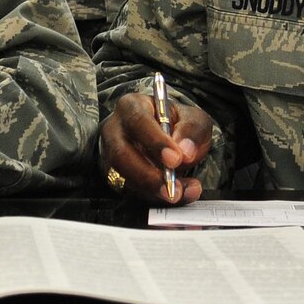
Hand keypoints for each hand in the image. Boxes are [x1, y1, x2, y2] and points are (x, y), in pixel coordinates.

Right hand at [100, 89, 213, 204]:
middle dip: (148, 175)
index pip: (138, 122)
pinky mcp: (114, 175)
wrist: (170, 136)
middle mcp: (115, 129)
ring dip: (152, 190)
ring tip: (179, 193)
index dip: (156, 142)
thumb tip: (186, 152)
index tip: (176, 159)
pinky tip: (176, 196)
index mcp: (132, 106)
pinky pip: (130, 190)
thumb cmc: (177, 123)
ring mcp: (110, 154)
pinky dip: (153, 197)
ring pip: (122, 176)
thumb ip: (192, 131)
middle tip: (173, 187)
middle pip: (121, 154)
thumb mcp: (193, 118)